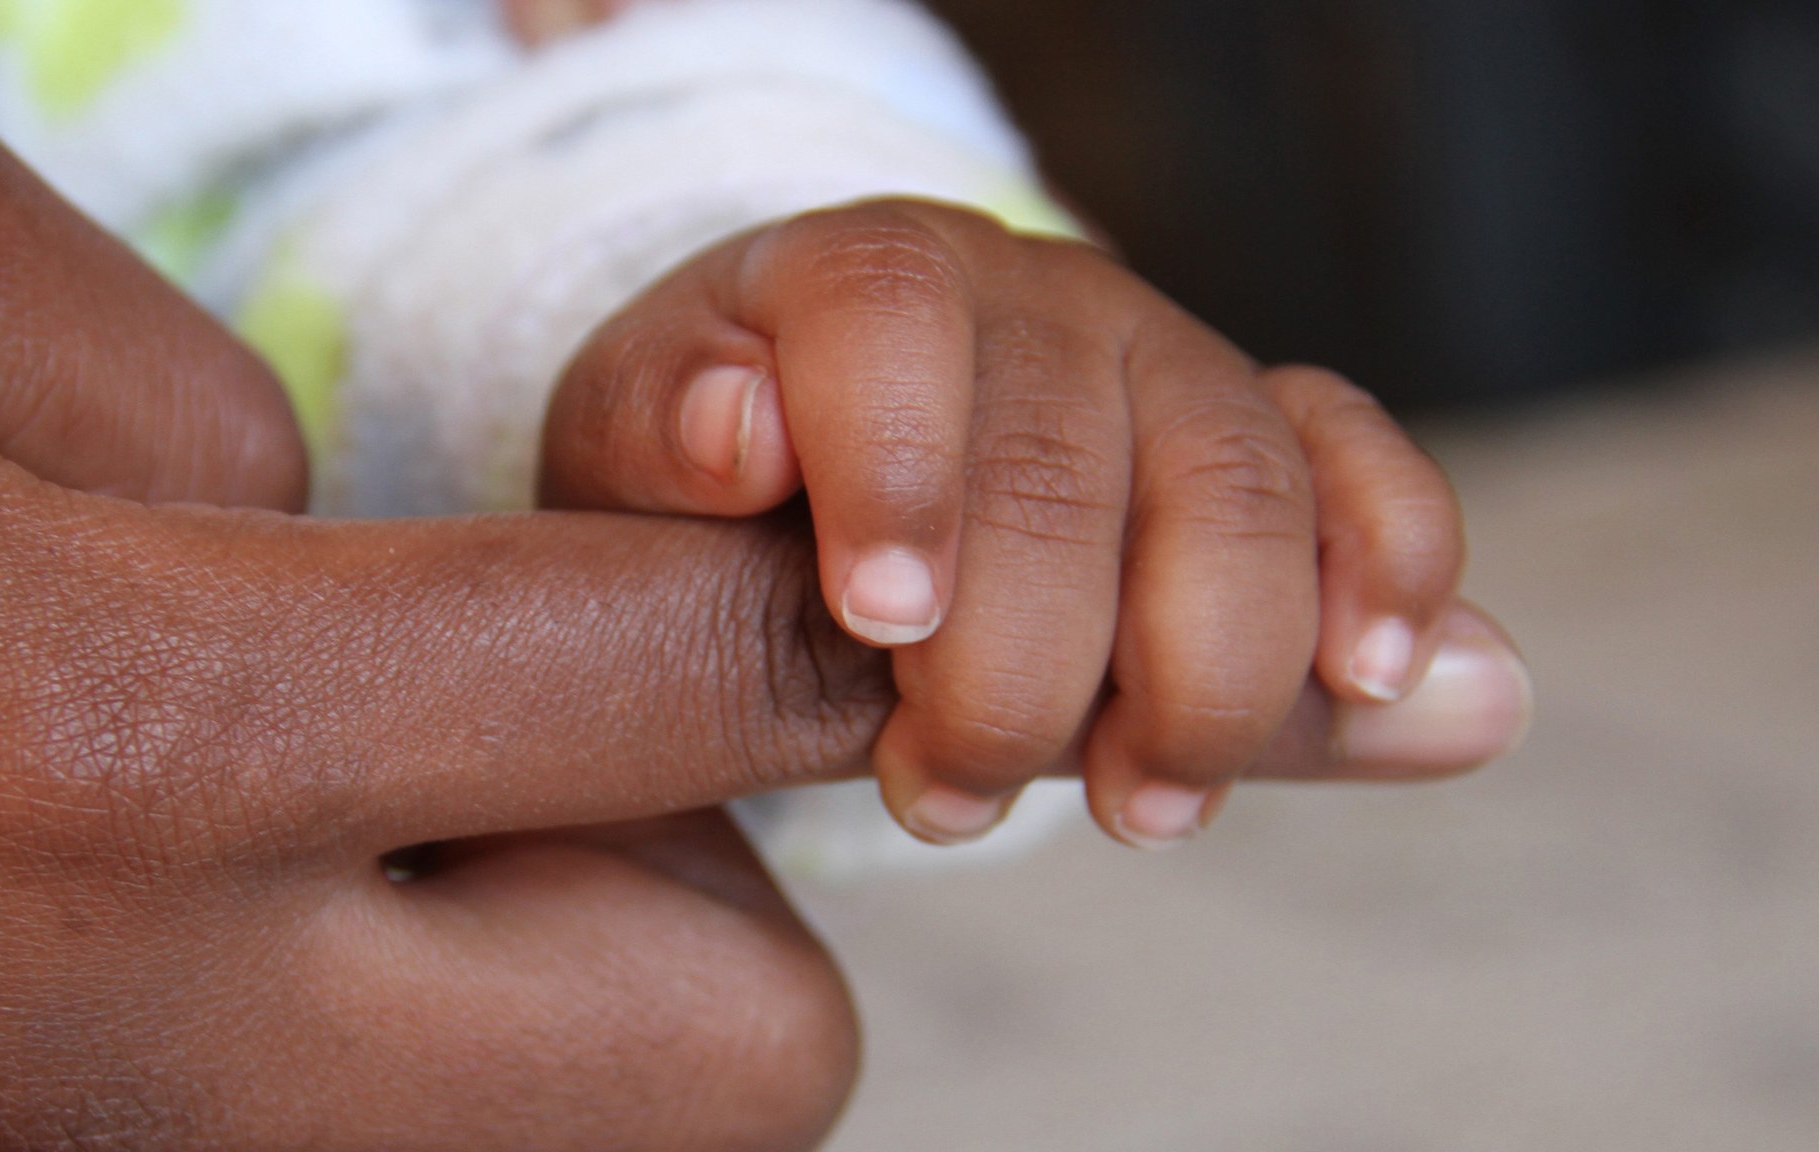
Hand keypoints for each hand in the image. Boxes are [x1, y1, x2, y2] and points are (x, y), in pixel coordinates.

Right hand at [0, 42, 892, 1150]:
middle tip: (520, 736)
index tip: (797, 558)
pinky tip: (155, 918)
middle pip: (744, 1049)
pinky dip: (334, 1061)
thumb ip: (176, 388)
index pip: (697, 679)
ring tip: (328, 838)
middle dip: (712, 880)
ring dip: (550, 1007)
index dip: (804, 592)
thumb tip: (316, 535)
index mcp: (132, 733)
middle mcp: (139, 1042)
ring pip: (567, 1148)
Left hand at [544, 199, 1532, 847]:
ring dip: (1206, 677)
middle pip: (1071, 457)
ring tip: (1141, 808)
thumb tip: (739, 436)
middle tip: (944, 800)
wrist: (836, 451)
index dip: (897, 473)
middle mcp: (1039, 297)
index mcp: (868, 276)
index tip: (880, 629)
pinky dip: (1396, 572)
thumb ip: (671, 441)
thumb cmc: (720, 475)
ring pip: (1242, 488)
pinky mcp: (1278, 440)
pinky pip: (1371, 473)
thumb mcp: (636, 458)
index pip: (892, 320)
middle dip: (1021, 666)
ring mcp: (1174, 362)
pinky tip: (1374, 683)